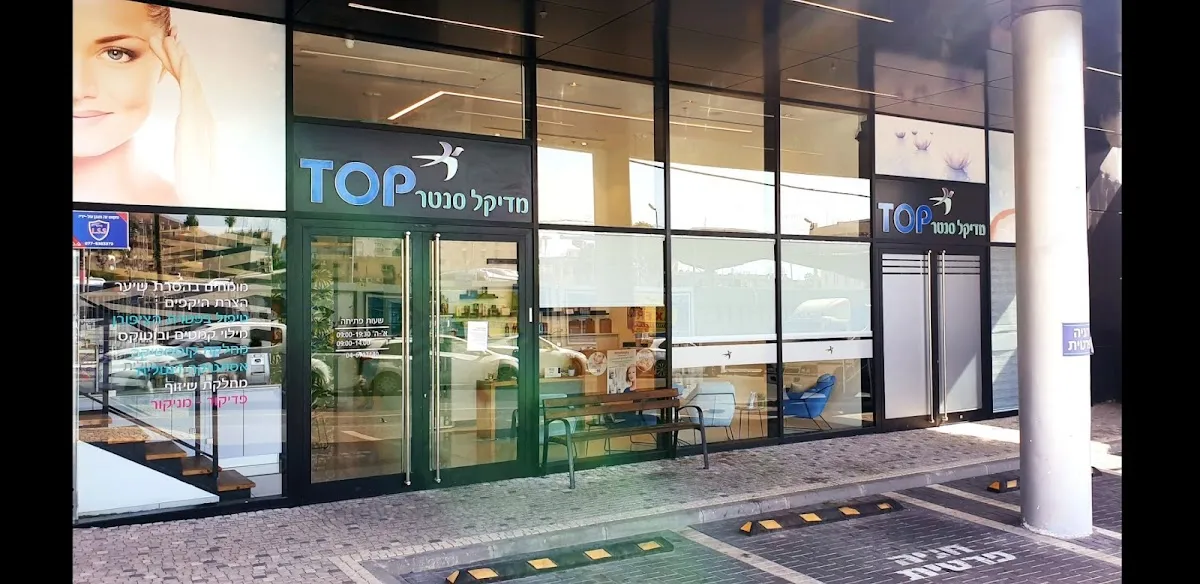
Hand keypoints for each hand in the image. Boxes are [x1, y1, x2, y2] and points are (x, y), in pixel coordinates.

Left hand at [150, 32, 213, 204]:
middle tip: (166, 39)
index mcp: (202, 124)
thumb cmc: (198, 183)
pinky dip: (180, 66)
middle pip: (189, 80)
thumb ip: (187, 148)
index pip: (188, 91)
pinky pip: (186, 84)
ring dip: (176, 55)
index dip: (178, 72)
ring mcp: (200, 114)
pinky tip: (173, 52)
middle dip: (177, 58)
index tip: (169, 56)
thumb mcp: (187, 162)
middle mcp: (204, 115)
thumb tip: (187, 147)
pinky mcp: (194, 115)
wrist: (207, 193)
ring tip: (165, 39)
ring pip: (188, 77)